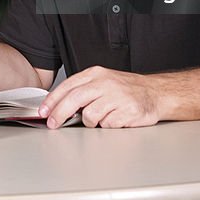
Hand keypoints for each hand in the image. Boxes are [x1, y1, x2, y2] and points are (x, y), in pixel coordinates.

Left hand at [38, 66, 160, 128]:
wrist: (155, 92)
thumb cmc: (125, 89)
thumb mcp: (102, 81)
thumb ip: (82, 90)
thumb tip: (58, 106)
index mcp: (96, 74)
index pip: (68, 86)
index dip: (53, 100)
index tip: (44, 112)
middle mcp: (106, 83)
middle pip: (74, 99)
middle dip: (59, 114)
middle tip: (53, 124)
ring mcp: (117, 97)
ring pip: (90, 115)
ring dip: (90, 122)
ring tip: (101, 118)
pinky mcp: (128, 111)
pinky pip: (107, 124)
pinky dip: (107, 125)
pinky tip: (115, 118)